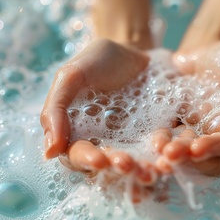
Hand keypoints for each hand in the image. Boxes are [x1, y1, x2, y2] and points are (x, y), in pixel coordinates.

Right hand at [40, 39, 159, 186]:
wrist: (135, 48)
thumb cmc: (98, 60)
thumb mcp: (72, 76)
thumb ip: (56, 109)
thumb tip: (49, 152)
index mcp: (78, 133)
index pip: (78, 155)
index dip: (87, 160)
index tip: (99, 160)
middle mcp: (104, 143)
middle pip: (109, 166)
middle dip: (118, 168)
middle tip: (128, 165)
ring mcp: (132, 142)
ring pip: (136, 164)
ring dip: (142, 171)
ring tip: (152, 170)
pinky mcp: (157, 137)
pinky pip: (161, 153)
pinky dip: (165, 158)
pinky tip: (171, 158)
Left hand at [154, 38, 219, 175]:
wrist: (206, 48)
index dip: (218, 150)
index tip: (199, 147)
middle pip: (211, 162)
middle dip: (191, 161)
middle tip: (171, 154)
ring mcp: (199, 138)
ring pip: (189, 159)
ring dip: (174, 157)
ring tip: (160, 149)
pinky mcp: (177, 131)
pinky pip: (170, 144)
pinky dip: (161, 145)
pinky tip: (153, 140)